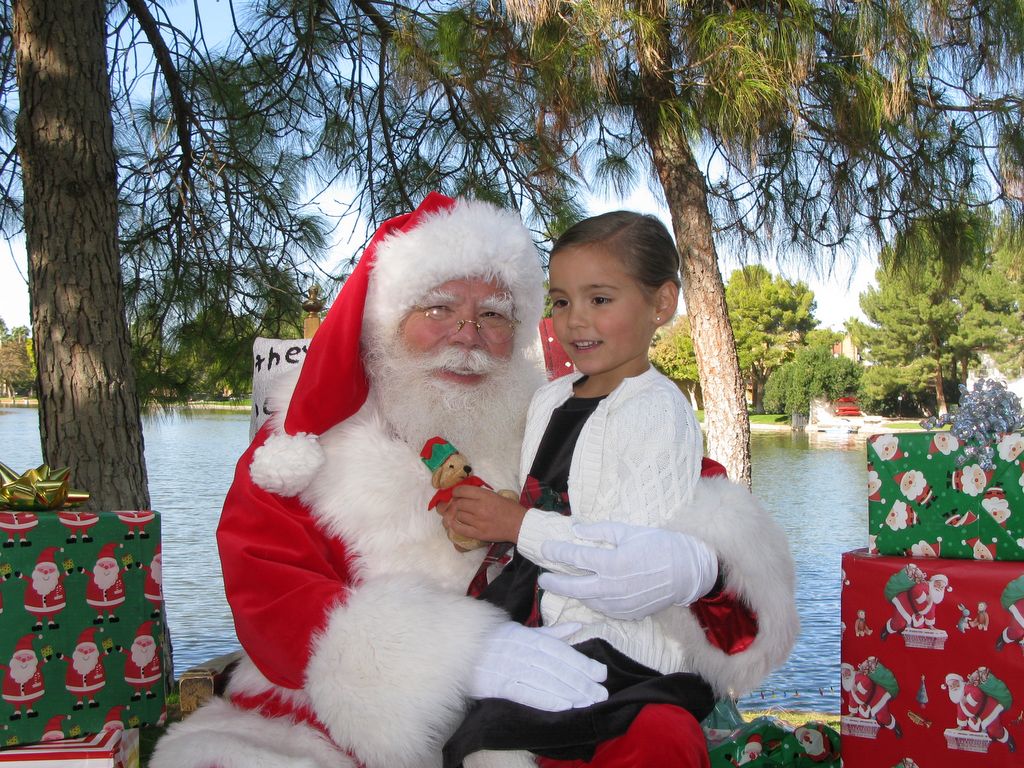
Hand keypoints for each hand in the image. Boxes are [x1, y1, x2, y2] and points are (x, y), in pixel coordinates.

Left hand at [447, 485, 526, 543]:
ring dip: (459, 515)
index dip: (456, 492)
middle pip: (459, 504)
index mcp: (485, 496)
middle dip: (458, 504)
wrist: (520, 525)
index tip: (456, 494)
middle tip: (460, 506)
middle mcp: (480, 507)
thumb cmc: (511, 509)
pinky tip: (457, 523)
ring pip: (459, 515)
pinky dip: (456, 525)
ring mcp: (478, 521)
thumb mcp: (496, 495)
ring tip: (464, 515)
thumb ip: (480, 495)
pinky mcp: (478, 533)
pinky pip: (460, 528)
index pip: (462, 490)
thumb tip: (464, 496)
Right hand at [468, 621, 607, 710]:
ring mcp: (510, 667)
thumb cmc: (494, 640)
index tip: (601, 673)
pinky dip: (546, 698)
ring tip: (588, 702)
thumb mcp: (523, 632)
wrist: (458, 648)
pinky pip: (526, 692)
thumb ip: (552, 633)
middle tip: (601, 693)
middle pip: (556, 667)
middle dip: (580, 681)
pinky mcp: (498, 685)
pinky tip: (564, 705)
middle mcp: (522, 651)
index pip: (560, 651)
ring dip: (569, 692)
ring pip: (545, 680)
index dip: (581, 662)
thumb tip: (577, 627)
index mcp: (528, 637)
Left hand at [538, 521, 717, 619]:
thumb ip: (599, 532)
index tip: (544, 549)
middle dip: (554, 583)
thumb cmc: (659, 546)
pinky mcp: (627, 613)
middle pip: (572, 587)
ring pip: (586, 600)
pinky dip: (593, 600)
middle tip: (543, 579)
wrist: (687, 571)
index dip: (555, 553)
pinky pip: (603, 608)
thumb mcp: (629, 532)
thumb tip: (576, 530)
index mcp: (611, 562)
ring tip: (565, 585)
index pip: (574, 558)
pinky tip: (589, 593)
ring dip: (573, 592)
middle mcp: (611, 586)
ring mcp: (619, 603)